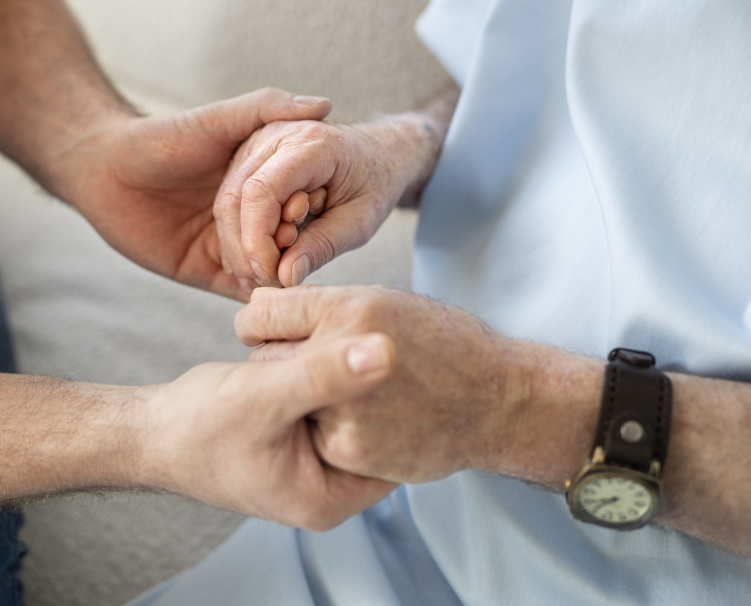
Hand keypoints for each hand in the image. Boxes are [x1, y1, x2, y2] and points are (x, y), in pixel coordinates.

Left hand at [63, 88, 332, 299]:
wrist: (103, 169)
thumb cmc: (161, 138)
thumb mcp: (218, 120)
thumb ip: (266, 108)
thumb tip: (323, 104)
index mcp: (261, 182)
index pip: (301, 202)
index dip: (310, 205)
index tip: (312, 205)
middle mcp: (251, 216)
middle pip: (290, 239)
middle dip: (297, 243)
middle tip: (292, 240)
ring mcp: (229, 245)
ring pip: (269, 269)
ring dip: (279, 271)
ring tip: (282, 268)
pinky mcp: (205, 271)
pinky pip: (238, 290)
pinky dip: (254, 295)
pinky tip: (265, 293)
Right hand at [137, 331, 398, 530]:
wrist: (148, 431)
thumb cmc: (197, 425)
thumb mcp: (267, 395)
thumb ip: (325, 373)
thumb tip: (386, 352)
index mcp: (331, 499)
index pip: (396, 450)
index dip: (404, 400)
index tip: (407, 351)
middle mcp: (328, 488)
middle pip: (379, 432)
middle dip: (380, 387)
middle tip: (388, 334)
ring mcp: (313, 464)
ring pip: (355, 413)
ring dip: (353, 376)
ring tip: (358, 335)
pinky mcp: (299, 440)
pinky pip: (331, 405)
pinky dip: (329, 376)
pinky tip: (325, 345)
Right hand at [214, 91, 456, 289]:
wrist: (378, 151)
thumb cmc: (375, 182)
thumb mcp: (361, 220)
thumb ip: (323, 246)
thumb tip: (284, 277)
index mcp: (311, 144)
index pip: (262, 191)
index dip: (257, 239)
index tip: (271, 275)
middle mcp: (276, 134)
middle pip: (235, 197)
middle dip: (245, 248)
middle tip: (268, 282)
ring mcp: (258, 141)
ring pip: (227, 200)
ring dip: (241, 244)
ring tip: (270, 271)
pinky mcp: (249, 154)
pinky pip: (232, 198)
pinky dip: (242, 233)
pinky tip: (263, 255)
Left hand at [236, 285, 521, 482]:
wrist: (496, 402)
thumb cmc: (438, 344)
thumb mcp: (383, 302)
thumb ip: (319, 306)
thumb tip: (255, 309)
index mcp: (351, 310)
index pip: (260, 314)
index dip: (264, 325)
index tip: (274, 332)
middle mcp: (343, 354)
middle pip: (265, 358)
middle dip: (283, 361)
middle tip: (323, 366)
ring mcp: (344, 407)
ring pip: (286, 401)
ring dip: (303, 400)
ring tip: (354, 395)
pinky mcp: (348, 448)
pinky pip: (311, 435)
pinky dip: (327, 431)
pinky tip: (367, 422)